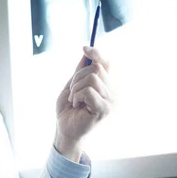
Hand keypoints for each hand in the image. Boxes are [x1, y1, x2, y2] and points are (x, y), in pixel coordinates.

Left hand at [55, 46, 112, 161]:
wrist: (64, 128)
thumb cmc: (68, 109)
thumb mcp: (72, 85)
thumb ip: (81, 71)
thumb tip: (86, 52)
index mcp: (106, 85)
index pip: (106, 63)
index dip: (96, 53)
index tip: (84, 48)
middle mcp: (112, 92)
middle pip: (96, 68)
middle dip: (77, 77)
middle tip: (72, 91)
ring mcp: (110, 101)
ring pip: (92, 78)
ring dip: (76, 88)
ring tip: (74, 99)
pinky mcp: (104, 109)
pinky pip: (89, 91)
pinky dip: (77, 96)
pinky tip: (77, 105)